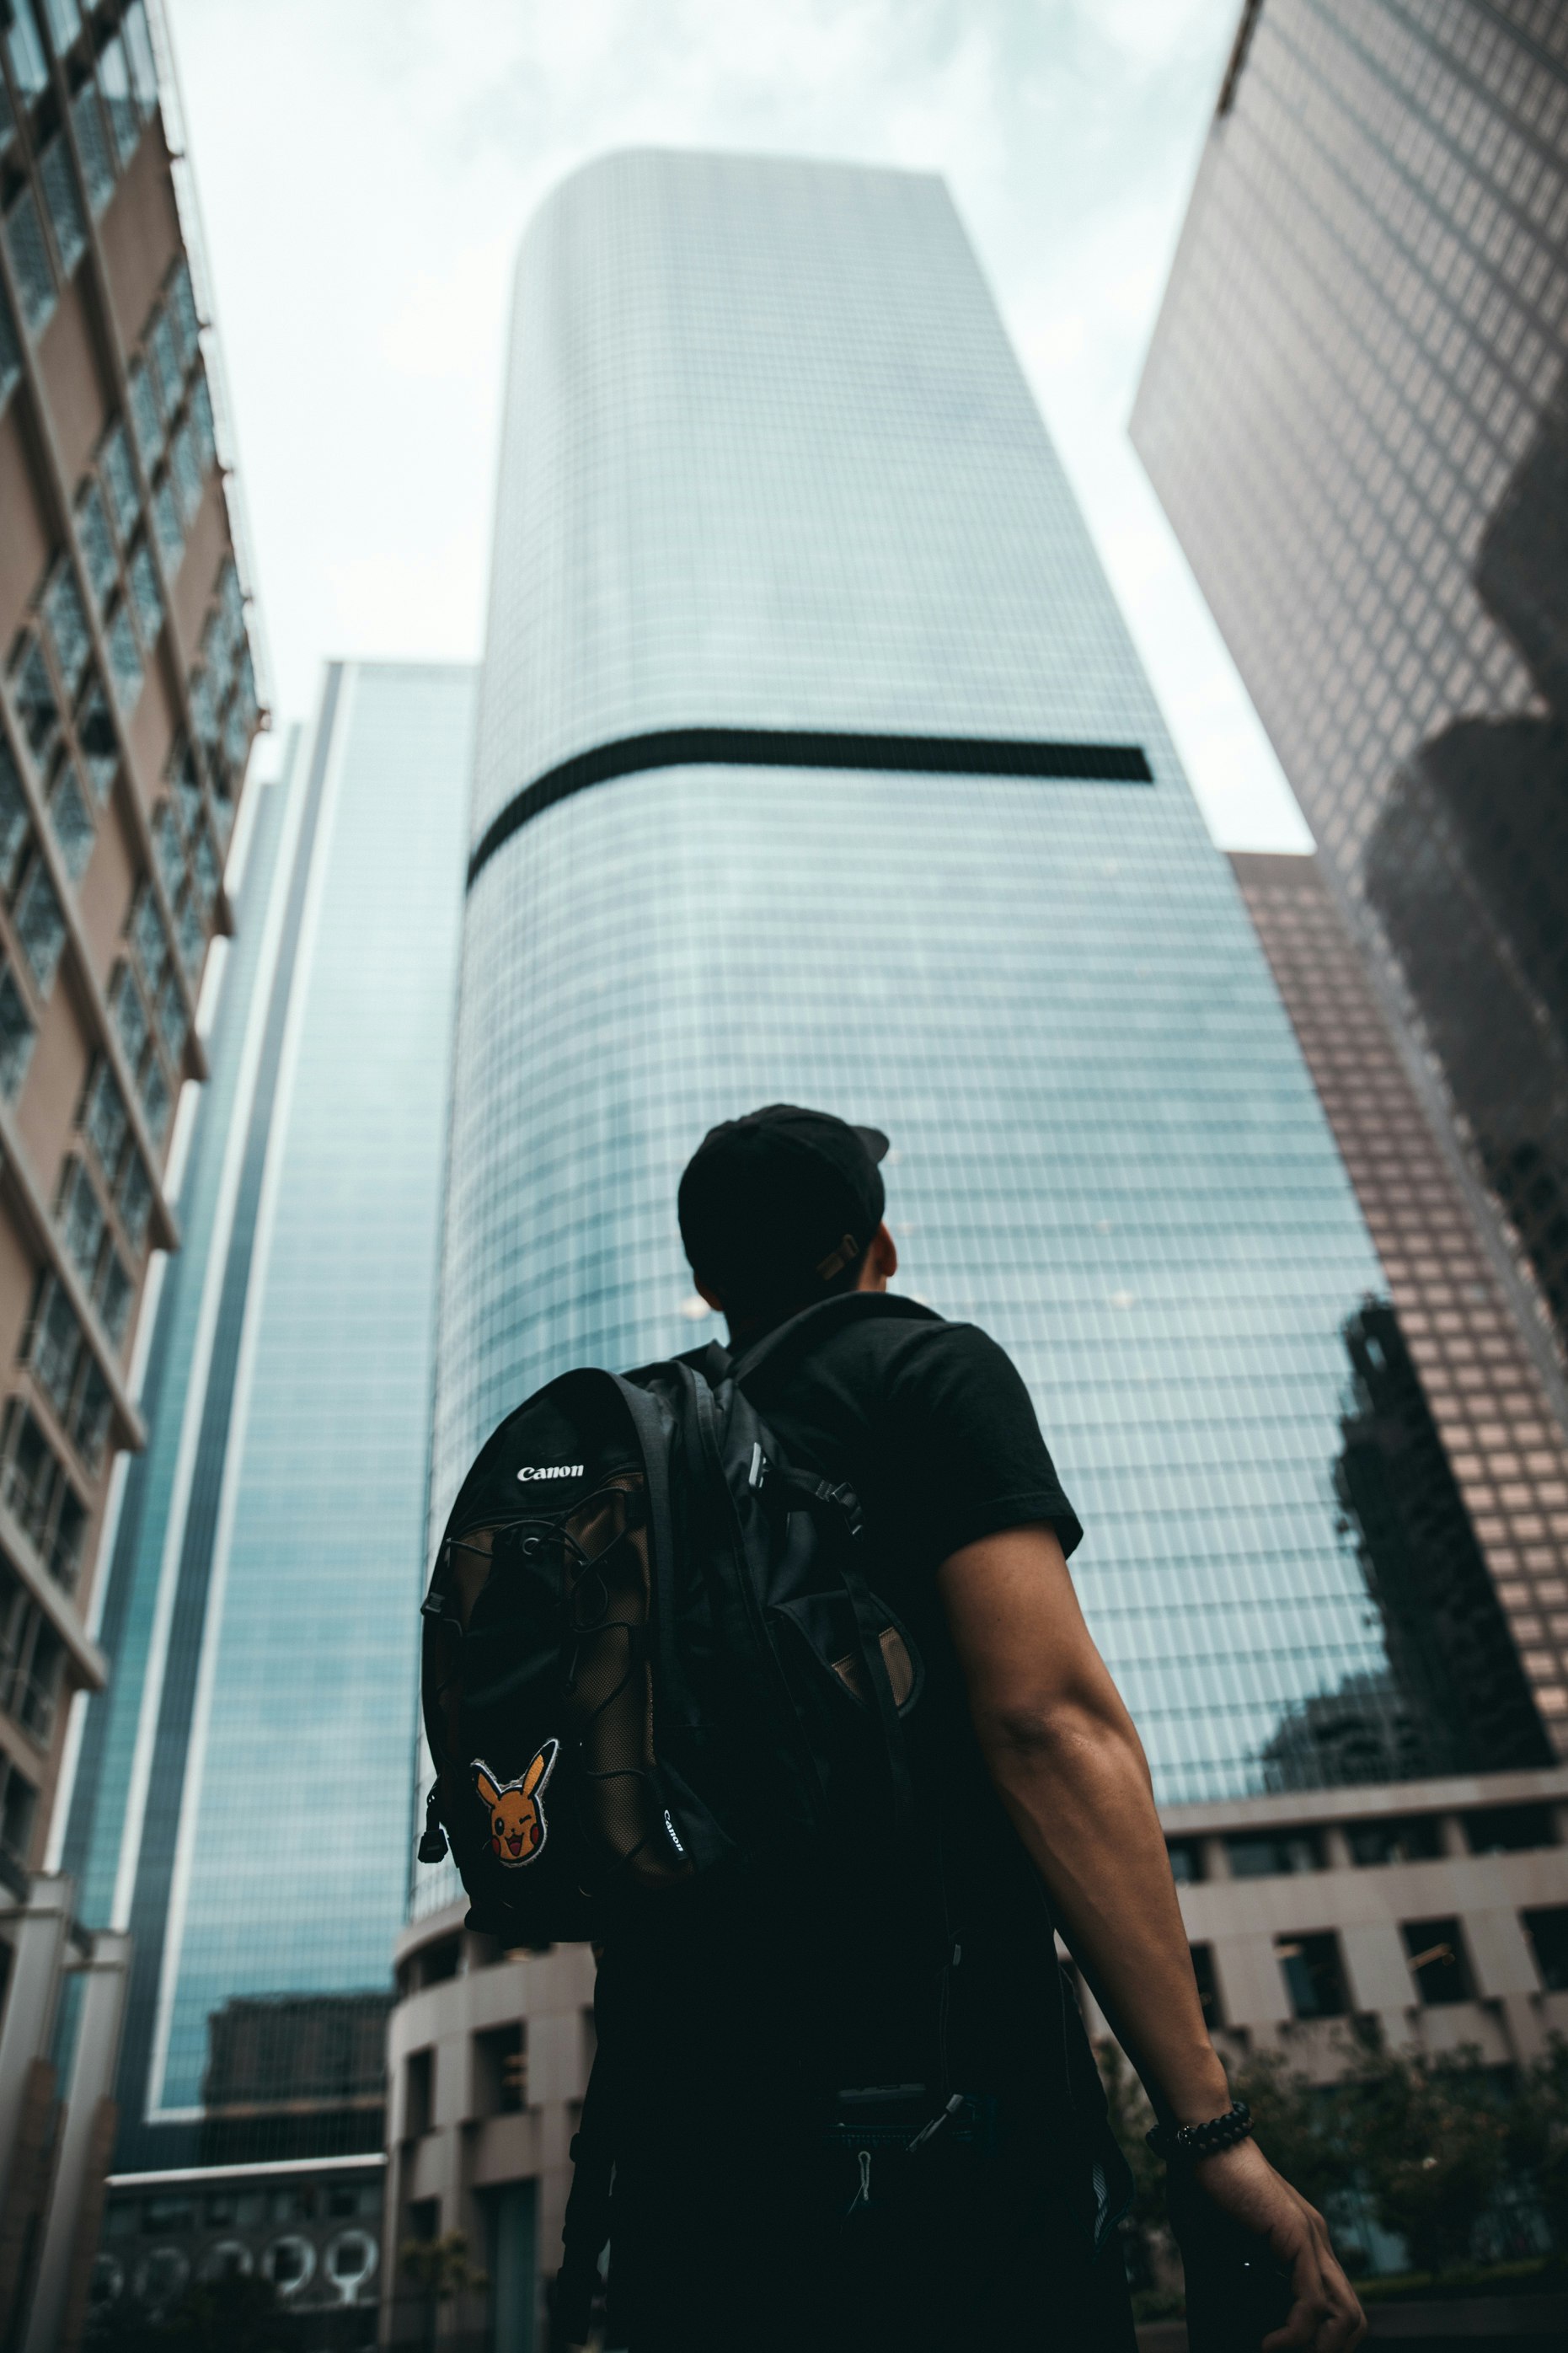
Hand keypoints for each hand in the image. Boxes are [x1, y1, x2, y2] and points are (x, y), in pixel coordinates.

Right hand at [1190, 2138, 1365, 2350]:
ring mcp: (1312, 2238)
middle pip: (1352, 2319)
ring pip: (1345, 2317)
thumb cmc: (1199, 2186)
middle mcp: (1317, 2243)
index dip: (1319, 2341)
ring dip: (1318, 2351)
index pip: (1336, 2308)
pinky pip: (1313, 2302)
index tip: (1280, 2352)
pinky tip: (1267, 2346)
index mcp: (1303, 2245)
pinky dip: (1295, 2334)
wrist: (1199, 2138)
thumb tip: (1206, 2332)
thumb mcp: (1212, 2250)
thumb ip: (1218, 2284)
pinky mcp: (1297, 2236)